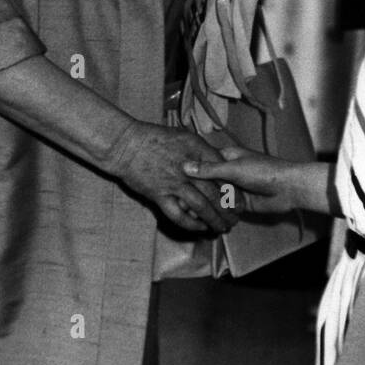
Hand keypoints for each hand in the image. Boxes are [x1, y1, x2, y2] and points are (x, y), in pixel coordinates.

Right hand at [108, 122, 237, 234]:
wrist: (125, 145)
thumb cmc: (153, 137)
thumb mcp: (183, 136)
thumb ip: (201, 150)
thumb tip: (218, 160)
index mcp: (196, 150)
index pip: (223, 172)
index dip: (233, 188)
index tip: (240, 200)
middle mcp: (188, 167)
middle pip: (215, 192)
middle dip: (228, 209)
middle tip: (236, 219)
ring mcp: (173, 182)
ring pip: (201, 206)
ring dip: (214, 219)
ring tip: (222, 228)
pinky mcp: (159, 194)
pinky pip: (178, 214)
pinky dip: (191, 223)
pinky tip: (200, 228)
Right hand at [182, 146, 299, 214]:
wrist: (287, 188)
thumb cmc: (262, 171)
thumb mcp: (234, 168)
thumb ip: (210, 169)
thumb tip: (184, 166)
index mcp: (225, 157)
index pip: (201, 163)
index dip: (188, 172)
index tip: (173, 180)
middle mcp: (226, 172)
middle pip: (205, 183)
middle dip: (194, 192)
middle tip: (179, 203)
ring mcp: (232, 188)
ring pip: (212, 197)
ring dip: (202, 205)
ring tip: (188, 214)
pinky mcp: (238, 203)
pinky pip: (222, 208)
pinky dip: (213, 213)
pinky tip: (202, 220)